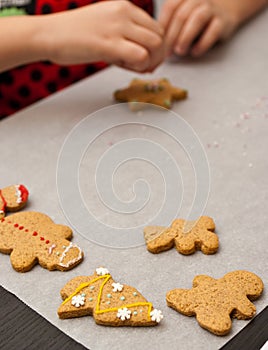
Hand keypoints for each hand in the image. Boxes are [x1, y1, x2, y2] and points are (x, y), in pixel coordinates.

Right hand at [41, 0, 164, 71]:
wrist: (48, 34)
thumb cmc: (74, 35)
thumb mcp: (105, 27)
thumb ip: (126, 38)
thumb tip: (146, 60)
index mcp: (124, 7)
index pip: (156, 27)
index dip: (156, 47)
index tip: (147, 59)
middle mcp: (124, 12)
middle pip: (159, 36)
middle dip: (157, 56)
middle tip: (145, 67)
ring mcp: (117, 27)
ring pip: (154, 45)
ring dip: (148, 61)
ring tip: (132, 66)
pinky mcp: (109, 43)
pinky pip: (140, 56)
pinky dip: (139, 66)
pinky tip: (124, 67)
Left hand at [159, 0, 237, 56]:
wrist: (226, 9)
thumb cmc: (196, 17)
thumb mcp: (181, 13)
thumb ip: (169, 23)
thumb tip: (153, 44)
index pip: (170, 7)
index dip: (163, 26)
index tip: (158, 43)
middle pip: (182, 15)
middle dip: (172, 36)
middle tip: (166, 53)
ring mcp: (213, 8)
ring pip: (198, 19)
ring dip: (185, 37)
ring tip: (180, 51)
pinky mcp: (224, 21)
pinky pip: (213, 31)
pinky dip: (202, 44)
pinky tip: (195, 52)